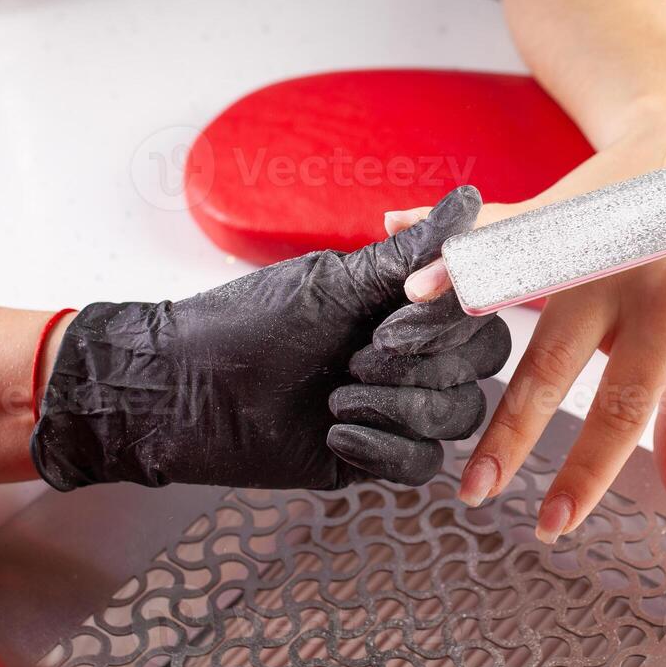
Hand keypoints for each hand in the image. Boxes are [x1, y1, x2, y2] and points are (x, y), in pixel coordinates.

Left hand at [30, 187, 510, 491]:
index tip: (391, 316)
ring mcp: (396, 408)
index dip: (443, 320)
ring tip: (336, 395)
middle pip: (478, 368)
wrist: (186, 392)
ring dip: (398, 406)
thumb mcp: (334, 283)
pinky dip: (382, 446)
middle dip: (418, 366)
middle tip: (357, 356)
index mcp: (406, 307)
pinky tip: (334, 430)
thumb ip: (410, 251)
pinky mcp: (376, 456)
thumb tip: (469, 202)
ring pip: (454, 417)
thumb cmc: (247, 325)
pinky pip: (421, 465)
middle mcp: (411, 356)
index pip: (476, 313)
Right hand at [397, 122, 665, 543]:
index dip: (588, 470)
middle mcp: (615, 275)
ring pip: (512, 286)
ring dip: (458, 315)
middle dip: (511, 433)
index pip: (623, 407)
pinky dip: (449, 232)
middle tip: (475, 492)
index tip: (554, 521)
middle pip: (553, 365)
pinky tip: (396, 229)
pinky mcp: (547, 210)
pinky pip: (491, 226)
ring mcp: (578, 238)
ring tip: (402, 351)